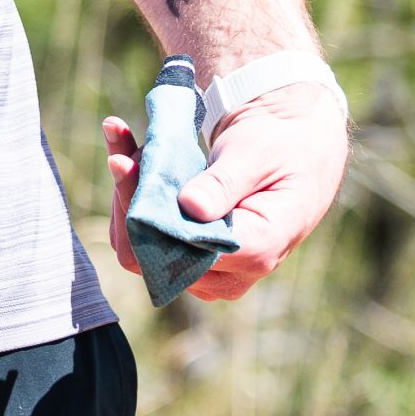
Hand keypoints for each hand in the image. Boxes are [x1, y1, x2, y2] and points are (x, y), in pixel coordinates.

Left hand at [102, 82, 347, 301]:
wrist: (293, 149)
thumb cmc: (281, 148)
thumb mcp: (256, 155)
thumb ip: (224, 183)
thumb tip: (190, 208)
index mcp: (256, 251)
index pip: (187, 253)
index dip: (150, 216)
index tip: (130, 167)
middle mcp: (229, 272)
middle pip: (155, 257)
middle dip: (131, 201)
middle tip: (123, 150)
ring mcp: (208, 268)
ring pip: (142, 249)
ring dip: (127, 195)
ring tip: (123, 143)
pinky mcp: (191, 255)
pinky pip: (146, 236)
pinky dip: (130, 194)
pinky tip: (121, 146)